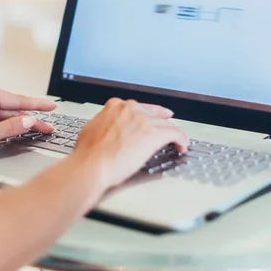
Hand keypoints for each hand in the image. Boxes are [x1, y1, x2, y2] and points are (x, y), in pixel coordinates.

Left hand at [0, 84, 56, 157]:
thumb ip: (9, 128)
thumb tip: (28, 121)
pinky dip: (4, 123)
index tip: (52, 107)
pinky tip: (14, 129)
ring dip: (17, 121)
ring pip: (2, 112)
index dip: (38, 105)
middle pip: (11, 106)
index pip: (17, 100)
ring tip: (36, 129)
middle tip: (47, 126)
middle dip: (30, 117)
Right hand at [73, 98, 188, 188]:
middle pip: (153, 112)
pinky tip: (182, 146)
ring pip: (166, 123)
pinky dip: (181, 139)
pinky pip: (175, 133)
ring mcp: (144, 120)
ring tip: (177, 140)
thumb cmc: (88, 153)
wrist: (92, 164)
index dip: (145, 113)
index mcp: (114, 107)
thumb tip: (105, 131)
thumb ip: (103, 125)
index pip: (136, 106)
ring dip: (173, 132)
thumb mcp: (91, 129)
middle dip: (162, 117)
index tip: (148, 116)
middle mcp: (130, 109)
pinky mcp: (155, 134)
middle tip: (168, 122)